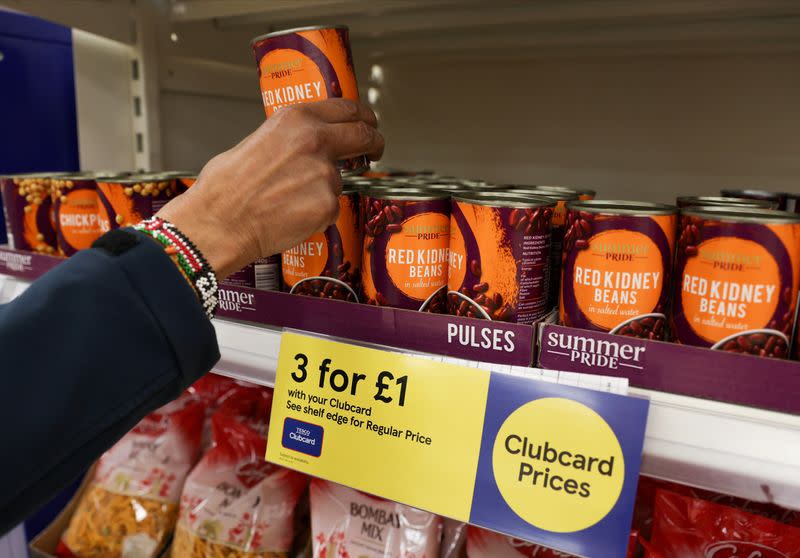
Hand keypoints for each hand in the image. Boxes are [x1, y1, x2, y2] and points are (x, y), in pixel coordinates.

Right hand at [157, 99, 383, 278]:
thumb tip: (303, 143)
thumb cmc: (226, 188)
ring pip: (338, 180)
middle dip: (373, 143)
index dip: (364, 118)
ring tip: (289, 200)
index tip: (369, 124)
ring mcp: (325, 174)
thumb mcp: (257, 141)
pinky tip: (291, 215)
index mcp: (296, 119)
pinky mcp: (328, 205)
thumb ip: (289, 138)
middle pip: (363, 136)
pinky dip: (317, 214)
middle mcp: (315, 141)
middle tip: (373, 151)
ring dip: (323, 190)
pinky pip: (330, 208)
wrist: (220, 222)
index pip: (347, 110)